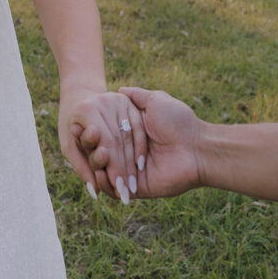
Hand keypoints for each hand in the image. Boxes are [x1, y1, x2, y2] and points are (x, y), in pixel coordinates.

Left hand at [61, 89, 146, 201]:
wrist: (79, 97)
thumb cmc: (70, 126)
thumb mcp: (69, 146)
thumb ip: (81, 167)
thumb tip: (95, 192)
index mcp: (87, 109)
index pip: (105, 144)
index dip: (113, 168)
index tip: (118, 190)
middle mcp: (104, 101)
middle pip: (119, 141)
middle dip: (123, 169)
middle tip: (127, 194)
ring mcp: (118, 99)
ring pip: (129, 135)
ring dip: (132, 162)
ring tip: (133, 185)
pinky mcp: (128, 101)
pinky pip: (137, 126)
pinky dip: (140, 147)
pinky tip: (140, 165)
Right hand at [79, 88, 204, 198]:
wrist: (198, 147)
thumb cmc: (179, 121)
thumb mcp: (155, 100)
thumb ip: (136, 96)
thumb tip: (120, 89)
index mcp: (132, 134)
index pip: (104, 135)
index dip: (91, 132)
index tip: (79, 126)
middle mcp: (129, 153)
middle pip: (101, 153)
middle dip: (91, 148)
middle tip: (87, 140)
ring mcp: (132, 172)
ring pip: (104, 171)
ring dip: (96, 164)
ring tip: (99, 155)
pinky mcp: (137, 188)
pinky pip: (115, 189)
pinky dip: (104, 183)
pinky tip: (100, 174)